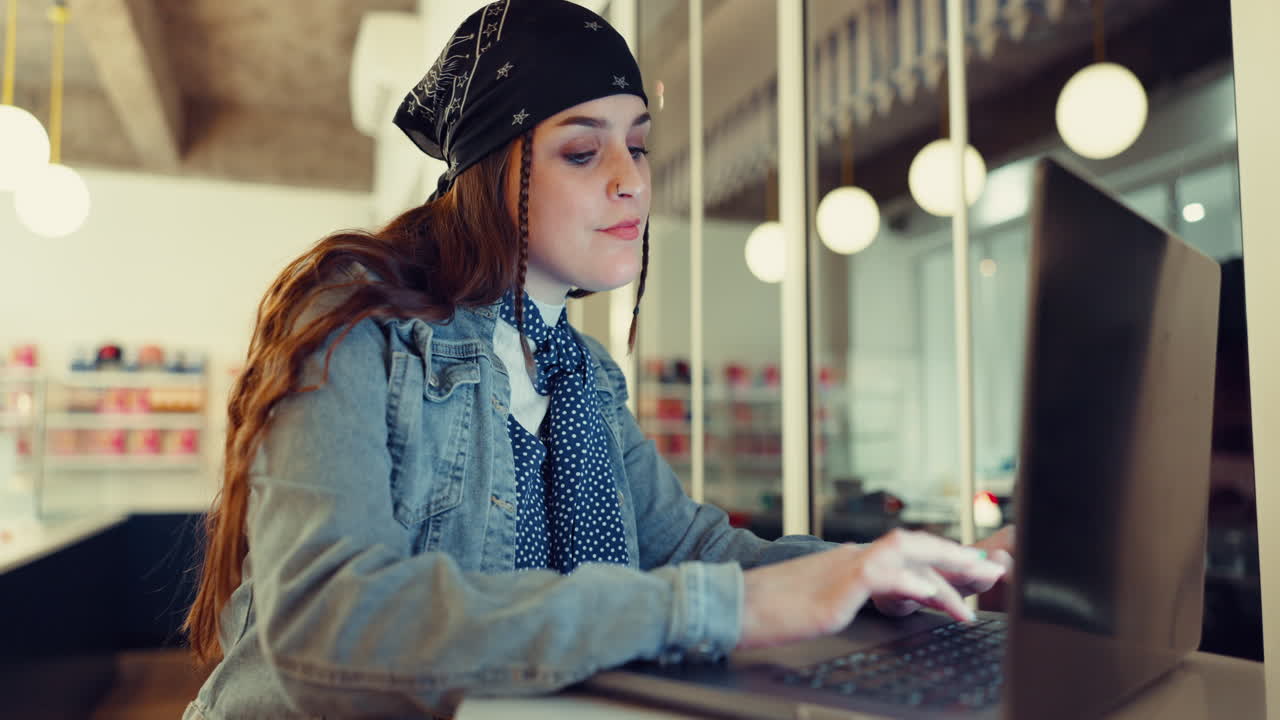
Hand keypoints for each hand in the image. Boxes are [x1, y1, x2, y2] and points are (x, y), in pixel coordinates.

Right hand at [738, 529, 1005, 649]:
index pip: (904, 551)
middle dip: (956, 554)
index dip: (941, 557)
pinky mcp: (839, 586)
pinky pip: (888, 577)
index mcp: (848, 560)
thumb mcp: (820, 603)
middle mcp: (851, 556)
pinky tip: (939, 598)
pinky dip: (918, 585)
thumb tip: (882, 605)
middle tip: (991, 568)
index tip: (971, 566)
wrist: (733, 605)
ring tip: (977, 582)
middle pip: (914, 543)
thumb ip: (851, 597)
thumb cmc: (769, 610)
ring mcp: (845, 567)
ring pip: (909, 553)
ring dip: (947, 567)